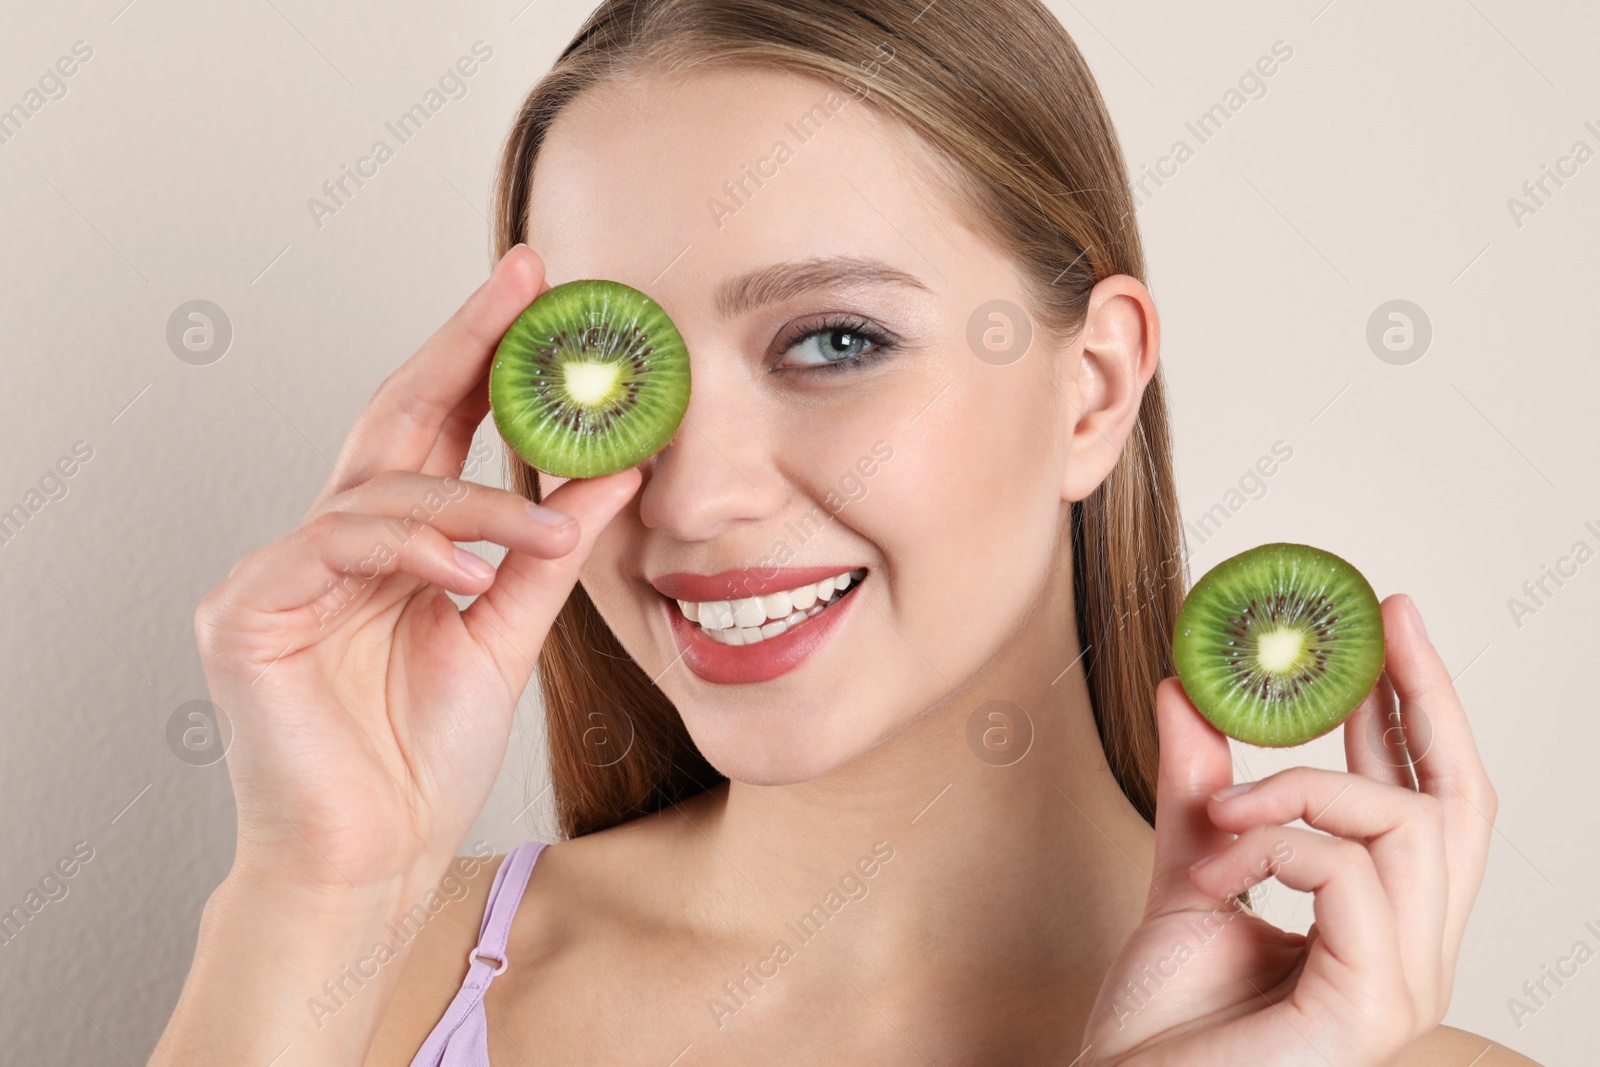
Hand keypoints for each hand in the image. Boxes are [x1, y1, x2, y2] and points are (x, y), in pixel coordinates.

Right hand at [194, 245, 640, 896]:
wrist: (367, 861)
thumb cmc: (420, 757)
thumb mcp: (506, 632)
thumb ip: (548, 549)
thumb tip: (617, 467)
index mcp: (387, 544)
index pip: (435, 425)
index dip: (483, 354)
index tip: (539, 290)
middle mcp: (328, 542)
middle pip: (395, 418)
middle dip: (462, 346)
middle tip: (524, 284)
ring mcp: (279, 572)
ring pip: (380, 488)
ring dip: (474, 500)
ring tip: (550, 526)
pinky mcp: (245, 613)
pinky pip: (334, 549)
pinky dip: (409, 552)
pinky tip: (462, 574)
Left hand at [1082, 594, 1496, 1065]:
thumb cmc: (1163, 1021)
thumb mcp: (1189, 873)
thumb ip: (1200, 787)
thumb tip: (1189, 689)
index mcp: (1382, 926)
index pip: (1431, 802)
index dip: (1421, 709)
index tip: (1392, 624)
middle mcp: (1415, 956)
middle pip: (1459, 804)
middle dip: (1425, 699)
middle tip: (1383, 622)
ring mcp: (1404, 986)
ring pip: (1404, 826)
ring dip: (1302, 789)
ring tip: (1225, 809)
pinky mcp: (1372, 1005)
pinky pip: (1350, 874)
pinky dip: (1277, 845)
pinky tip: (1222, 873)